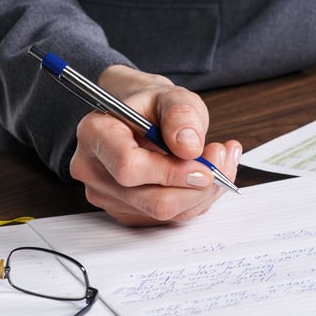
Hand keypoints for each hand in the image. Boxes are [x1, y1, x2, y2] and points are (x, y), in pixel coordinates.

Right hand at [69, 65, 241, 225]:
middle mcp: (94, 169)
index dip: (172, 172)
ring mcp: (108, 196)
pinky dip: (196, 199)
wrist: (144, 118)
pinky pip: (170, 218)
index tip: (204, 164)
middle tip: (221, 158)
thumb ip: (181, 114)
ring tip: (219, 160)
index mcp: (96, 133)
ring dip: (204, 192)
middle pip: (152, 200)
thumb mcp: (172, 97)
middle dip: (198, 186)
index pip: (128, 167)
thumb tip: (188, 146)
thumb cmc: (153, 107)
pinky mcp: (128, 212)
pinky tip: (205, 174)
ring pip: (166, 213)